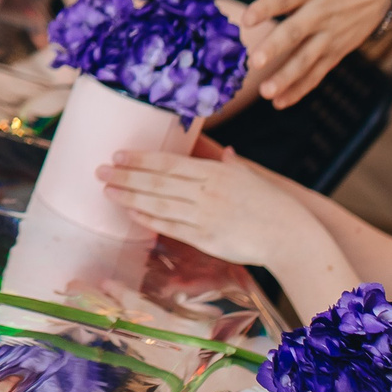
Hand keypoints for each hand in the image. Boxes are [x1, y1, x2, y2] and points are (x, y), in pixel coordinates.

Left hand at [96, 148, 324, 271]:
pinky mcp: (206, 239)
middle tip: (100, 170)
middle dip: (125, 176)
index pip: (169, 163)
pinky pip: (171, 228)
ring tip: (107, 191)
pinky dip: (149, 220)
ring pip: (158, 205)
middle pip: (157, 182)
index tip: (119, 155)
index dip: (141, 159)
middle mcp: (207, 193)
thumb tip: (224, 152)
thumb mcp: (251, 177)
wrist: (291, 236)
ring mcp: (205, 217)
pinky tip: (132, 214)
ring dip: (130, 197)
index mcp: (215, 173)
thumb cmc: (273, 205)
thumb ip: (232, 165)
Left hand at [233, 0, 391, 107]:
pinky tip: (281, 102)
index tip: (246, 20)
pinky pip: (318, 72)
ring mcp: (331, 35)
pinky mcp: (338, 52)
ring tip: (267, 92)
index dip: (266, 8)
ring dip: (287, 77)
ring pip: (307, 58)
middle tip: (255, 61)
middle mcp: (321, 12)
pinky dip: (301, 88)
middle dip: (276, 47)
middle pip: (296, 31)